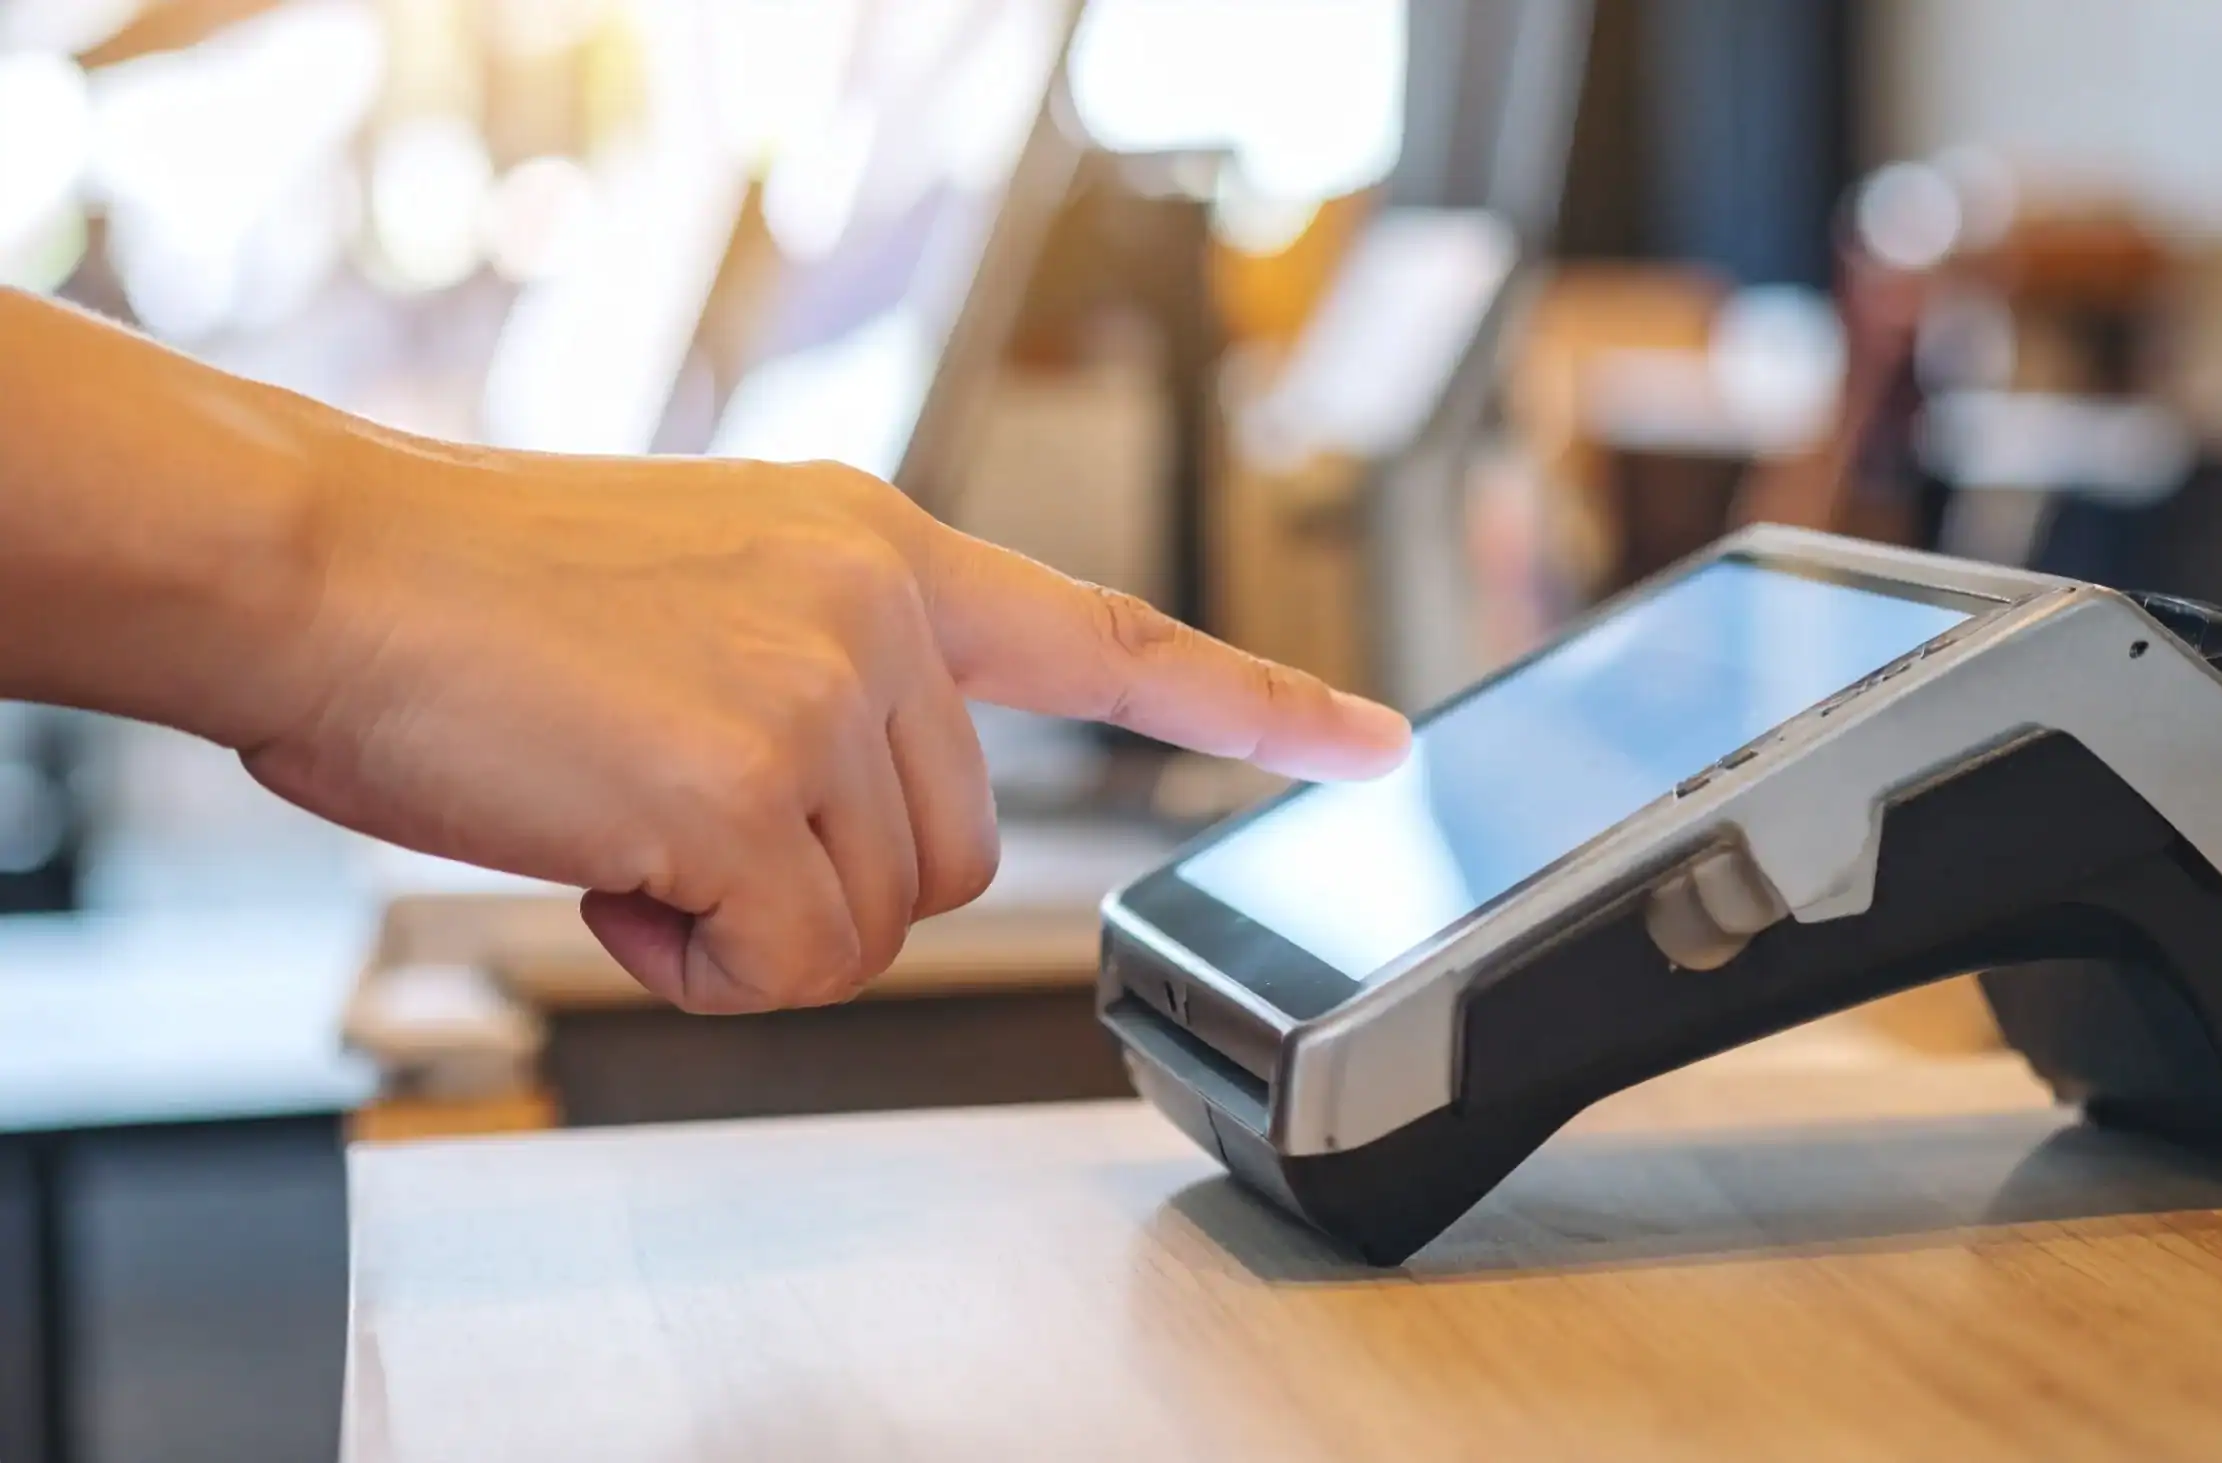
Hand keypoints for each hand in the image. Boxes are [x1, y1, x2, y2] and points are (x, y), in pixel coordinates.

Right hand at [242, 439, 1409, 1013]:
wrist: (319, 561)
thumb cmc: (480, 594)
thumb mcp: (708, 592)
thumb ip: (829, 675)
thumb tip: (859, 821)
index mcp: (881, 546)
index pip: (1111, 634)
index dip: (1252, 703)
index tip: (1372, 742)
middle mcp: (881, 606)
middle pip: (959, 853)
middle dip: (830, 877)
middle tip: (677, 819)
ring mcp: (824, 693)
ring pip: (878, 922)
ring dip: (751, 920)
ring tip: (621, 820)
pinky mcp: (749, 789)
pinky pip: (793, 970)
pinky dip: (699, 966)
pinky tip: (607, 874)